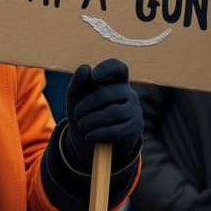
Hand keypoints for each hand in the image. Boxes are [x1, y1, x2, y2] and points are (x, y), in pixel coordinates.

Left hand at [65, 59, 141, 173]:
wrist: (90, 142)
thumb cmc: (85, 112)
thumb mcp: (77, 96)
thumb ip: (78, 82)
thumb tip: (86, 68)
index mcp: (115, 81)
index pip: (118, 68)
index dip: (107, 69)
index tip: (94, 76)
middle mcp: (128, 94)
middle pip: (109, 94)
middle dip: (88, 104)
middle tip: (77, 114)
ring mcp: (134, 111)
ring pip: (113, 112)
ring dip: (91, 120)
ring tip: (82, 126)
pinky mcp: (134, 129)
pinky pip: (116, 130)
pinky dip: (98, 133)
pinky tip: (88, 135)